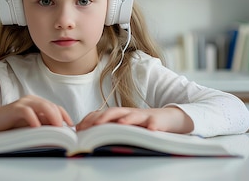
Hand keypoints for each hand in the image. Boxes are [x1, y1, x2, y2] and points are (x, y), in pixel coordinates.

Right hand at [0, 95, 72, 134]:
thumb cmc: (13, 123)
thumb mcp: (31, 124)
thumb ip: (43, 124)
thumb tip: (59, 131)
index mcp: (38, 102)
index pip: (56, 107)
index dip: (65, 115)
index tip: (71, 126)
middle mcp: (32, 100)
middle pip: (51, 106)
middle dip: (60, 117)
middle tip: (65, 129)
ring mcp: (24, 103)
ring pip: (42, 106)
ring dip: (51, 116)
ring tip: (56, 127)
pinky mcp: (15, 108)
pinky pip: (27, 111)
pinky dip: (33, 119)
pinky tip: (37, 127)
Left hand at [75, 106, 193, 133]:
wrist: (171, 118)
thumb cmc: (145, 124)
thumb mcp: (126, 126)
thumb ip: (111, 129)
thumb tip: (90, 137)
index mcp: (120, 115)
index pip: (102, 114)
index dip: (90, 120)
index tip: (78, 128)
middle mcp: (130, 113)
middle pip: (114, 112)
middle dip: (102, 118)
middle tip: (91, 126)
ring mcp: (144, 116)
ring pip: (134, 115)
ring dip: (126, 119)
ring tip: (119, 124)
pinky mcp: (159, 121)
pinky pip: (156, 123)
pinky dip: (153, 125)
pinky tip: (151, 130)